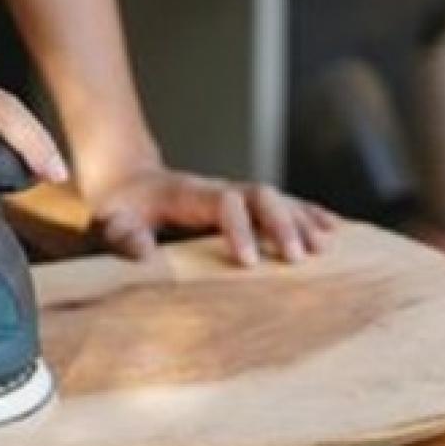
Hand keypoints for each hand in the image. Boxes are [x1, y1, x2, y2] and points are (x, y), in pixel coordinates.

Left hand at [86, 164, 338, 266]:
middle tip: (297, 259)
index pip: (224, 202)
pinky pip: (283, 205)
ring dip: (302, 221)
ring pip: (278, 199)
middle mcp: (219, 189)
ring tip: (324, 248)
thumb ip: (124, 235)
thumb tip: (142, 252)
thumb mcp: (111, 222)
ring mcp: (235, 194)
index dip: (239, 227)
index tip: (248, 261)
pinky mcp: (245, 204)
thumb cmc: (121, 208)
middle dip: (281, 224)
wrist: (128, 183)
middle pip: (261, 195)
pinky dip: (309, 215)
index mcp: (189, 194)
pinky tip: (333, 230)